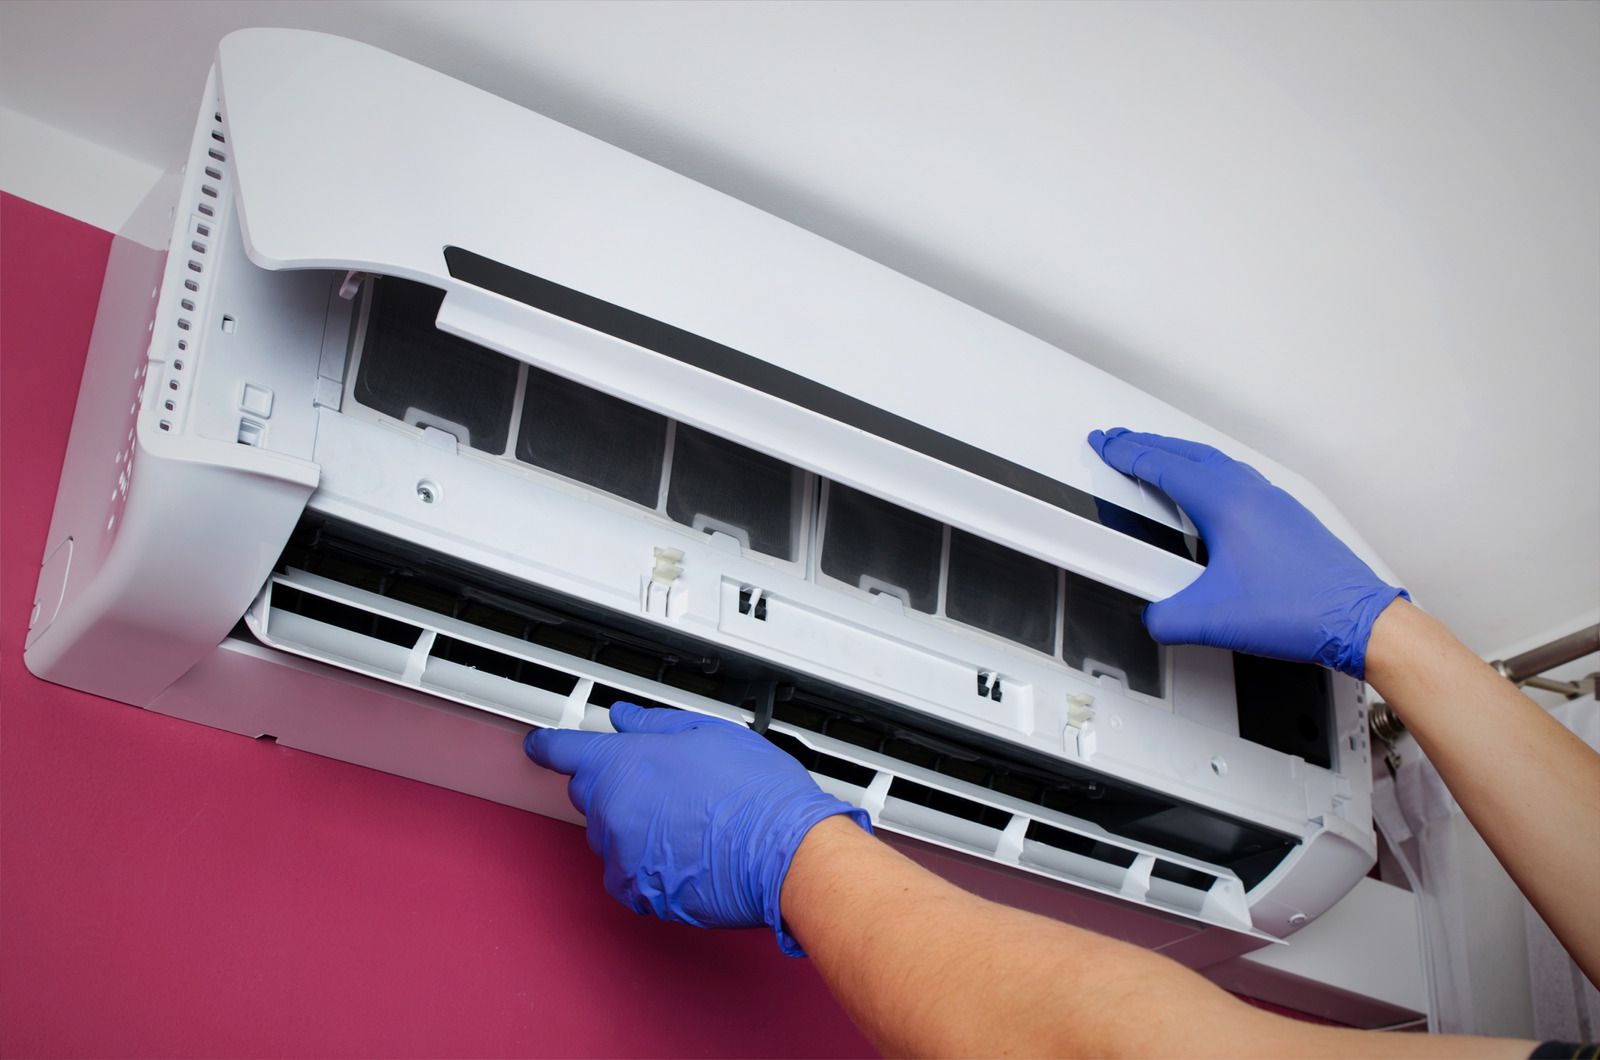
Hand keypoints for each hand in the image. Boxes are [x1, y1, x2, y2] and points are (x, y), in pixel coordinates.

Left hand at [524, 702, 870, 954]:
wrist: (784, 851)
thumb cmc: (754, 793)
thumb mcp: (707, 732)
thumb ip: (654, 724)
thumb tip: (626, 720)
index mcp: (621, 765)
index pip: (562, 750)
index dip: (550, 744)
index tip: (541, 744)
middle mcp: (612, 812)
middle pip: (591, 792)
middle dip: (616, 783)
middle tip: (664, 781)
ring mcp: (622, 856)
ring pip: (612, 833)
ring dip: (634, 824)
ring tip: (688, 816)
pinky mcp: (639, 892)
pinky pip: (627, 871)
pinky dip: (647, 861)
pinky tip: (687, 848)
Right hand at [1088, 428, 1406, 677]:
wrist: (1358, 619)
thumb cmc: (1301, 610)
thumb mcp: (1215, 620)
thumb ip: (1169, 619)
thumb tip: (1152, 617)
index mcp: (1227, 505)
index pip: (1164, 468)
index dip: (1128, 454)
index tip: (1106, 443)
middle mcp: (1251, 494)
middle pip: (1188, 454)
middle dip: (1148, 444)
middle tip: (1121, 439)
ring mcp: (1272, 502)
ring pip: (1215, 462)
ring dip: (1179, 454)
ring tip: (1157, 456)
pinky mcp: (1286, 516)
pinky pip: (1236, 476)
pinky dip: (1209, 470)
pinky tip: (1209, 489)